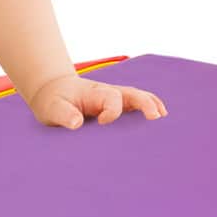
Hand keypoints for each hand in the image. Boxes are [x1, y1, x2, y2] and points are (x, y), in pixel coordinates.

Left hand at [29, 73, 167, 129]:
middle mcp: (110, 93)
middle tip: (155, 118)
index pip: (111, 99)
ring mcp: (116, 99)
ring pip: (139, 98)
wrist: (54, 93)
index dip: (111, 111)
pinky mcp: (118, 106)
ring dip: (153, 106)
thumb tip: (76, 124)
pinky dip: (150, 110)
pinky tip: (158, 123)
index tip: (103, 123)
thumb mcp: (52, 109)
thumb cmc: (54, 102)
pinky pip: (138, 105)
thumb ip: (64, 115)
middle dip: (145, 104)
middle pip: (133, 94)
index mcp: (95, 93)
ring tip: (164, 120)